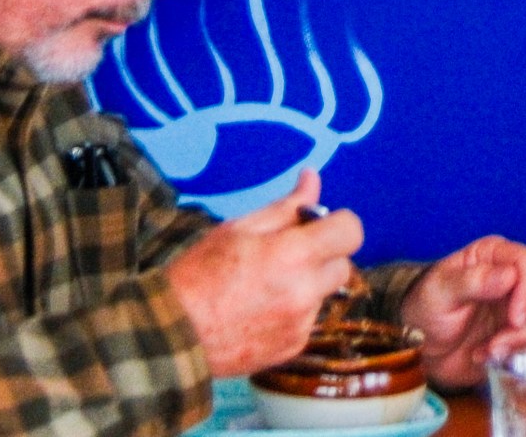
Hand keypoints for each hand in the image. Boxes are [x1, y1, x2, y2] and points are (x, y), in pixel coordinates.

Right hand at [162, 171, 363, 378]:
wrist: (173, 335)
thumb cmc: (200, 273)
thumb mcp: (239, 228)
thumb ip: (285, 206)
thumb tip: (312, 177)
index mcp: (293, 255)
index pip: (351, 232)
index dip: (337, 224)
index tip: (317, 226)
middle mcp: (304, 293)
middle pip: (343, 266)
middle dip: (323, 256)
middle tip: (288, 255)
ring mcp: (300, 324)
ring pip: (323, 294)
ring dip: (307, 285)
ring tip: (265, 286)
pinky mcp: (293, 348)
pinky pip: (308, 321)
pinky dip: (293, 312)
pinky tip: (260, 310)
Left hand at [400, 235, 525, 387]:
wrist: (419, 347)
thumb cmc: (425, 309)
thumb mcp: (440, 292)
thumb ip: (473, 281)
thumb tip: (509, 276)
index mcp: (494, 257)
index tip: (515, 319)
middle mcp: (513, 280)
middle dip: (524, 326)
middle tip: (496, 345)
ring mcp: (518, 309)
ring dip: (518, 344)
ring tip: (487, 352)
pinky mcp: (520, 336)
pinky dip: (519, 357)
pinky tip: (491, 358)